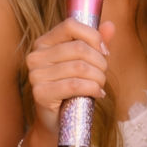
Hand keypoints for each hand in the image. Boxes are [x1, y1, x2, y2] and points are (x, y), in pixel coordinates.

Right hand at [25, 17, 112, 135]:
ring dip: (98, 78)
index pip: (70, 25)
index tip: (104, 51)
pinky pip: (74, 85)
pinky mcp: (40, 93)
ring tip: (100, 86)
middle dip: (100, 62)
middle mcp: (36, 56)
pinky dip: (92, 89)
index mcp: (44, 42)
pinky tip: (97, 94)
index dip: (93, 36)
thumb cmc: (73, 90)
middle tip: (103, 75)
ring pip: (79, 67)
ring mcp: (35, 75)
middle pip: (79, 48)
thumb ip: (95, 43)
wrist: (58, 121)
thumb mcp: (86, 63)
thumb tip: (110, 25)